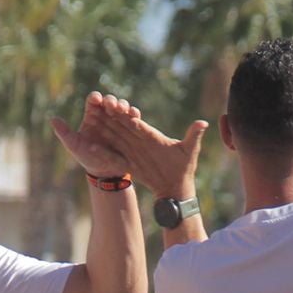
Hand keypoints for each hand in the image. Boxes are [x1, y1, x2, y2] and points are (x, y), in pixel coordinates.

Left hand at [49, 91, 137, 179]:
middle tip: (112, 105)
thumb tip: (52, 119)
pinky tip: (134, 115)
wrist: (105, 172)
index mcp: (92, 115)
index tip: (97, 100)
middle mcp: (106, 115)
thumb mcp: (74, 146)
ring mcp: (119, 120)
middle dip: (112, 100)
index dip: (95, 98)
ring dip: (124, 105)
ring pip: (122, 106)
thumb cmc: (88, 158)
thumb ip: (64, 133)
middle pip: (109, 101)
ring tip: (123, 110)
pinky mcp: (131, 126)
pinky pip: (134, 117)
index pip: (93, 101)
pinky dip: (134, 114)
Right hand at [82, 106, 207, 200]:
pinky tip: (92, 146)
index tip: (113, 104)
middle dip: (108, 115)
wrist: (176, 188)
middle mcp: (141, 141)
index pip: (135, 122)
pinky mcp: (130, 162)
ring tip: (88, 119)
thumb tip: (203, 122)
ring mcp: (134, 151)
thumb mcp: (189, 151)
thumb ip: (193, 136)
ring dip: (103, 128)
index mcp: (152, 135)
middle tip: (94, 105)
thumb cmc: (184, 169)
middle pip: (122, 126)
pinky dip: (103, 151)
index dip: (124, 113)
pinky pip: (115, 155)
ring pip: (115, 137)